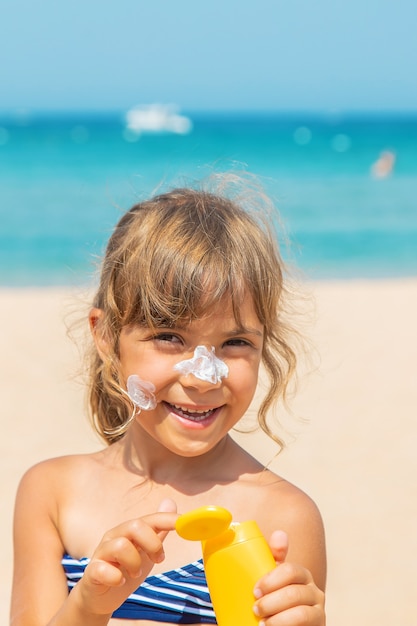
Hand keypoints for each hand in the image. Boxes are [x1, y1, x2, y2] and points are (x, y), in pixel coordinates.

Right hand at [72, 499, 177, 616]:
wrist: (100, 596)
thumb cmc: (124, 569)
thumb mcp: (146, 550)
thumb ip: (157, 529)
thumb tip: (171, 503)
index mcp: (129, 531)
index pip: (150, 519)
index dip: (168, 519)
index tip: (184, 523)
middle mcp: (115, 537)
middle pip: (135, 525)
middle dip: (152, 544)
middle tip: (158, 560)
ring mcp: (102, 553)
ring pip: (121, 545)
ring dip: (134, 563)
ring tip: (135, 574)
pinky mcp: (92, 571)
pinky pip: (102, 569)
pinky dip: (115, 577)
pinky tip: (119, 581)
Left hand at [253, 531, 324, 625]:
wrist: (284, 624)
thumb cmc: (276, 601)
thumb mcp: (272, 580)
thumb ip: (272, 558)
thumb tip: (280, 534)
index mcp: (301, 574)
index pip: (289, 570)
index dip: (270, 581)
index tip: (255, 591)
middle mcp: (313, 590)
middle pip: (293, 593)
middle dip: (270, 603)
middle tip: (256, 609)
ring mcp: (318, 609)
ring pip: (299, 612)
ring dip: (277, 618)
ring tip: (262, 623)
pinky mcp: (319, 624)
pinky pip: (304, 623)